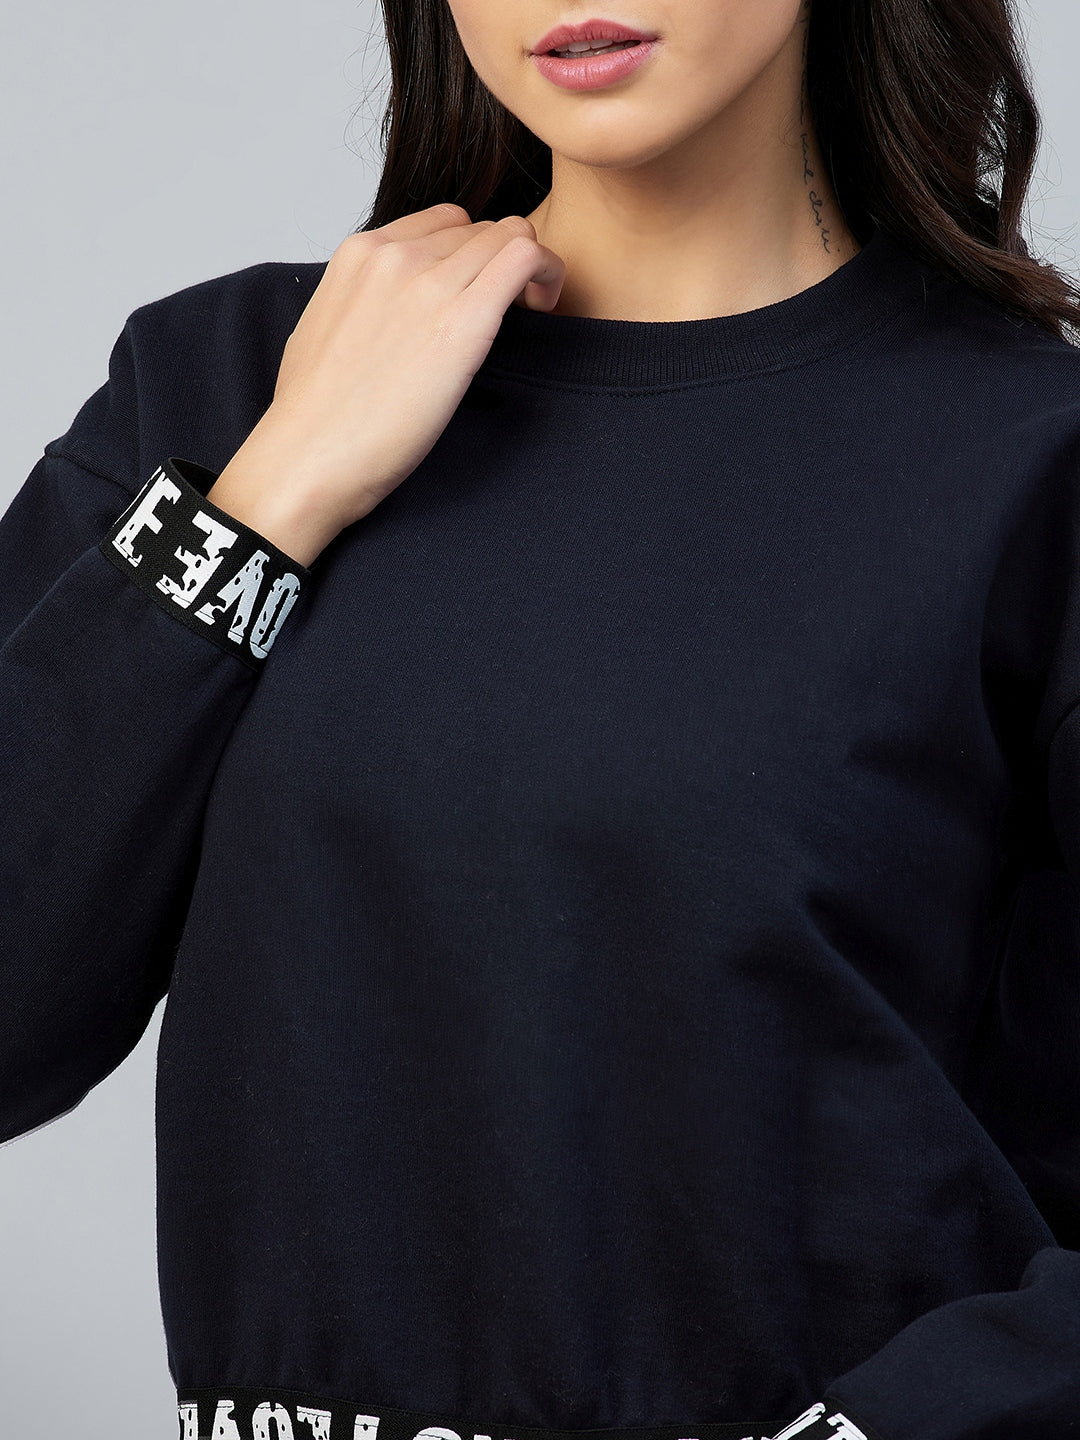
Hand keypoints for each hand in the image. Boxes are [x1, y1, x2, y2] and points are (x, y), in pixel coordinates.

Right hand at [206, 203, 565, 566]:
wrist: (309, 455)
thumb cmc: (313, 414)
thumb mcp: (325, 329)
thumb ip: (361, 301)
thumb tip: (383, 312)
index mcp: (360, 254)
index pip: (442, 222)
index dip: (471, 249)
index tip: (478, 287)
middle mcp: (397, 256)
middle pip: (480, 229)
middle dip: (502, 261)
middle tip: (511, 306)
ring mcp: (430, 284)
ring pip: (510, 236)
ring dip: (532, 266)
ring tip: (532, 308)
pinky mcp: (465, 320)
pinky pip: (526, 260)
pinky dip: (548, 272)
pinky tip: (544, 306)